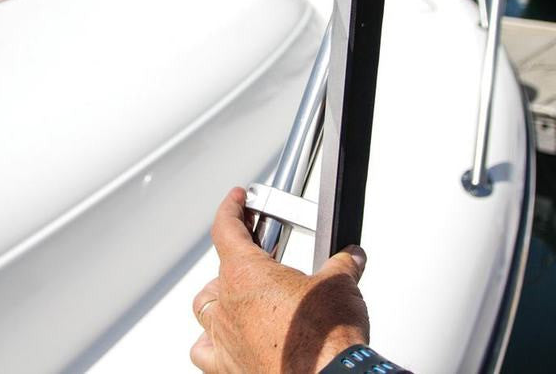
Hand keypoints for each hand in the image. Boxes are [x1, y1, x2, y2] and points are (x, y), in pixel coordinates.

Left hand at [190, 187, 369, 372]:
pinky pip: (204, 350)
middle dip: (239, 262)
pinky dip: (211, 341)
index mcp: (246, 275)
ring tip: (243, 297)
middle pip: (218, 272)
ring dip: (220, 298)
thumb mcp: (340, 285)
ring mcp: (224, 340)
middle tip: (262, 261)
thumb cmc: (325, 339)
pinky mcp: (228, 368)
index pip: (226, 229)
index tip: (237, 199)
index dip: (231, 208)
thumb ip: (342, 265)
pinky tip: (227, 339)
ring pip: (205, 309)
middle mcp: (227, 307)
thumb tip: (351, 258)